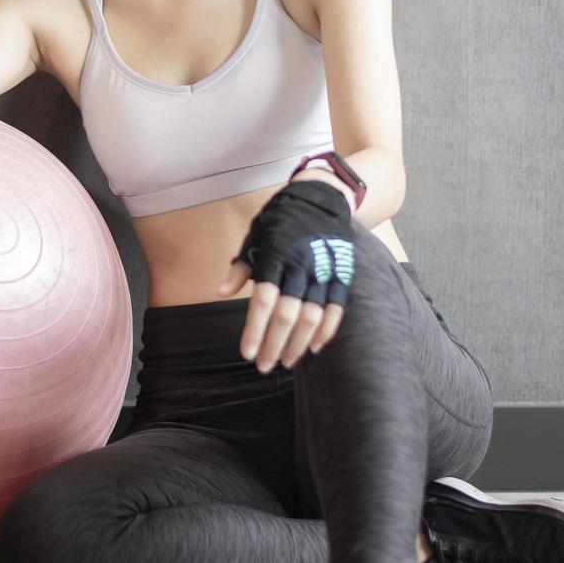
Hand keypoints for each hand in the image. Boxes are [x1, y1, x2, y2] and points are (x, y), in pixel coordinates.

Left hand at [213, 180, 357, 372]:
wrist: (321, 196)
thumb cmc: (280, 219)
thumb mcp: (254, 235)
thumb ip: (240, 267)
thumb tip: (222, 292)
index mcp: (275, 256)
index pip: (263, 301)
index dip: (255, 330)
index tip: (247, 353)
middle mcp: (300, 266)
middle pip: (287, 315)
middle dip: (274, 345)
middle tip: (264, 366)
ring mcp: (324, 271)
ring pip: (312, 317)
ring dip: (298, 344)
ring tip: (286, 362)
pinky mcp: (342, 274)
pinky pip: (336, 310)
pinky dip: (326, 332)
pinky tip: (314, 348)